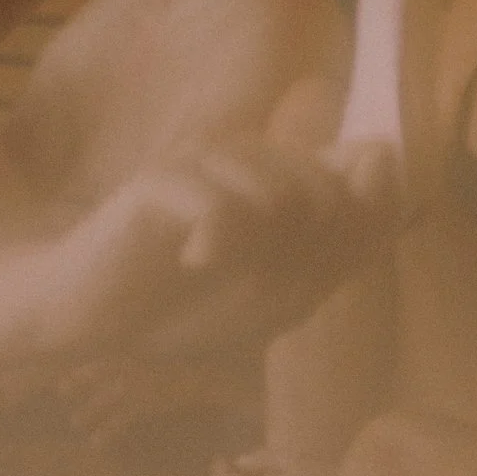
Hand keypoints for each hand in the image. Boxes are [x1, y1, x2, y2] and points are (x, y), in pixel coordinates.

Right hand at [44, 143, 396, 372]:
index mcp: (286, 181)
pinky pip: (218, 203)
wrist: (93, 319)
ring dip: (262, 250)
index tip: (325, 261)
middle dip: (307, 255)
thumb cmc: (188, 305)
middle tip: (258, 279)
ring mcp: (204, 165)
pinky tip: (195, 259)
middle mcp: (251, 161)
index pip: (369, 167)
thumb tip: (382, 156)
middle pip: (327, 193)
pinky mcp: (159, 182)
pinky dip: (217, 241)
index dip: (368, 213)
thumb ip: (345, 236)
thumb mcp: (286, 294)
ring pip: (278, 193)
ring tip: (218, 267)